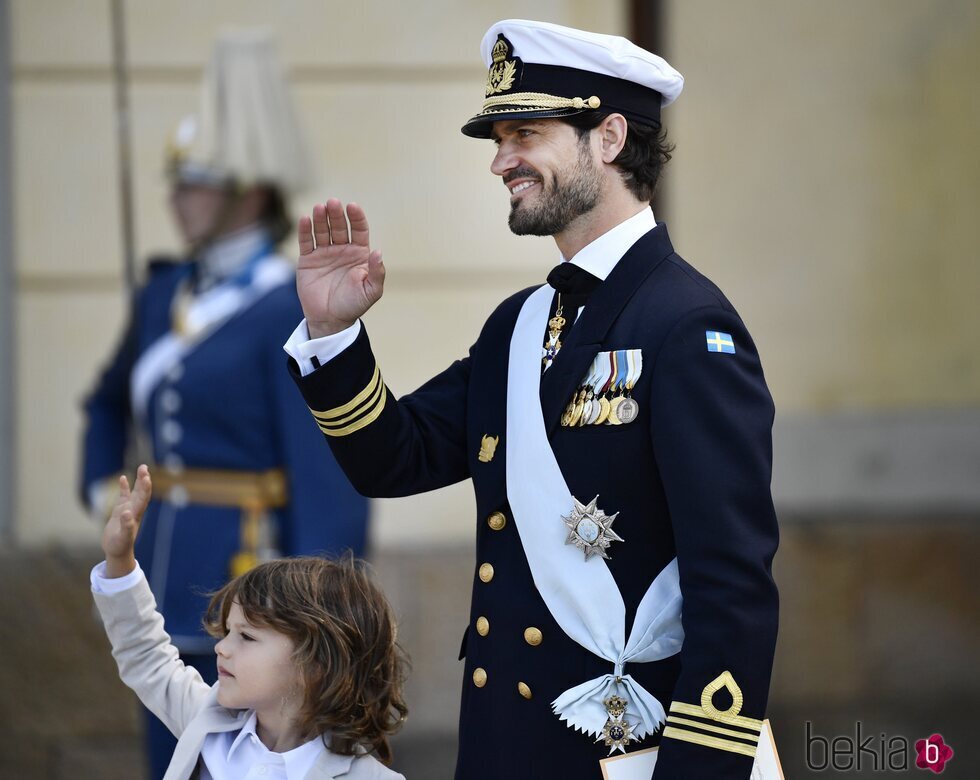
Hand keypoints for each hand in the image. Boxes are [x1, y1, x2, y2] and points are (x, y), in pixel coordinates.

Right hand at [101, 465, 151, 577]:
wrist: (117, 551)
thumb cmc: (120, 546)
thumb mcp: (123, 537)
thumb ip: (126, 525)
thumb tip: (126, 512)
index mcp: (136, 515)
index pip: (143, 498)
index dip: (145, 488)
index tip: (146, 477)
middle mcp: (134, 510)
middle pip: (141, 492)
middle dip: (143, 480)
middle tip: (144, 467)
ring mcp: (128, 509)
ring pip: (135, 492)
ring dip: (138, 481)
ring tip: (141, 467)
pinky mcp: (120, 511)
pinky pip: (123, 496)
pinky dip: (124, 487)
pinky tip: (123, 478)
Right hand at [296, 199, 385, 337]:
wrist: (330, 320)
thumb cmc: (353, 305)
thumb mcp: (371, 292)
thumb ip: (377, 273)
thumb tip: (378, 252)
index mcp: (359, 254)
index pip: (359, 230)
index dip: (356, 218)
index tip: (352, 207)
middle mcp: (342, 250)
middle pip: (339, 227)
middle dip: (336, 214)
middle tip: (332, 203)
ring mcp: (324, 253)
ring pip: (322, 230)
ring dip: (320, 218)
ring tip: (319, 208)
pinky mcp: (308, 260)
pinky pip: (306, 241)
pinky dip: (305, 230)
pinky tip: (305, 219)